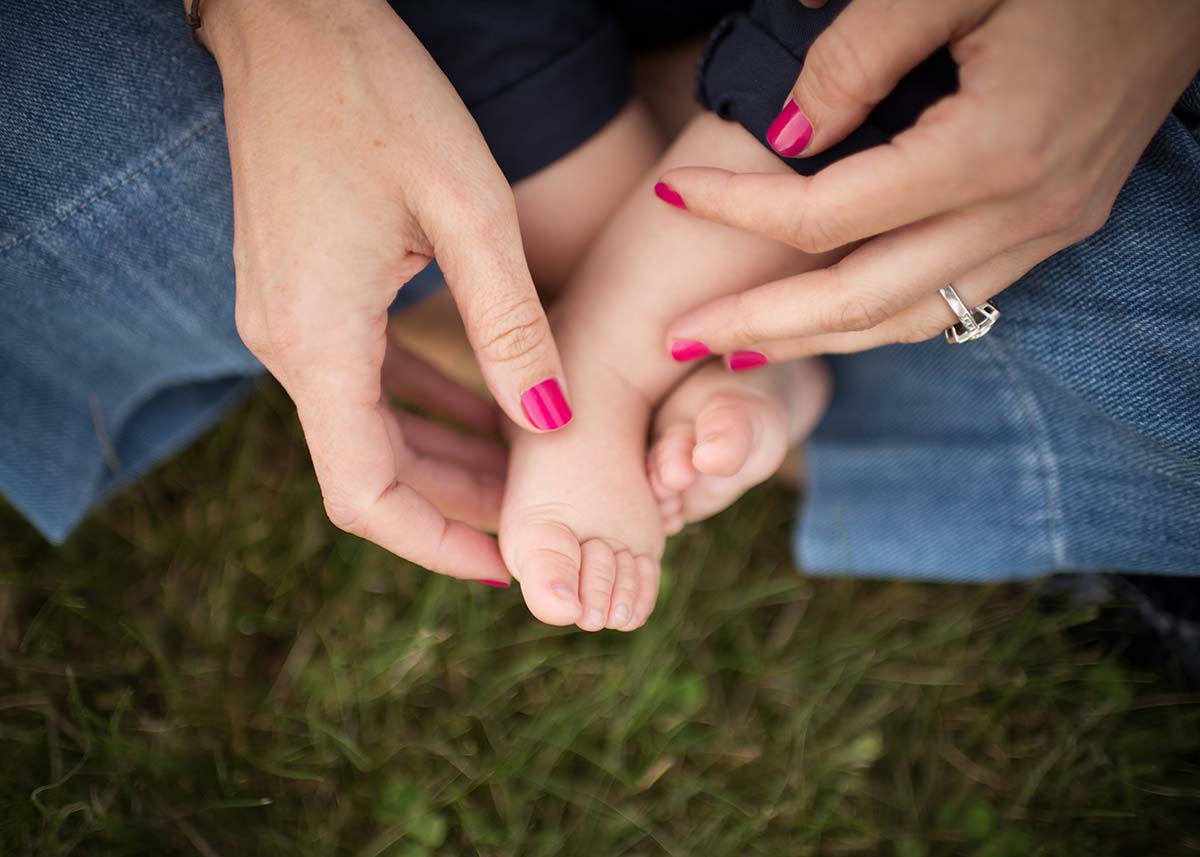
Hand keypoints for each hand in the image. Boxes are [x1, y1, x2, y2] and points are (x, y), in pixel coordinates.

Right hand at [205, 0, 570, 580]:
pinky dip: (422, 403)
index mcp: (317, 340)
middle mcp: (288, 344)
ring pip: (369, 428)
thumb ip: (510, 326)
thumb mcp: (468, 211)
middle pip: (371, 470)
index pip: (366, 494)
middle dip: (457, 503)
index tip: (510, 564)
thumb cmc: (377, 95)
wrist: (291, 18)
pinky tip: (484, 404)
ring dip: (443, 456)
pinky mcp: (302, 292)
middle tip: (542, 516)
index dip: (438, 544)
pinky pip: (364, 378)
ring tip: (526, 469)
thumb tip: (548, 420)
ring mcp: (287, 319)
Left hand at [659, 0, 1199, 358]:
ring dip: (819, 339)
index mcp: (990, 151)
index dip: (736, 208)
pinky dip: (884, 316)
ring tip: (741, 348)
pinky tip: (836, 316)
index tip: (674, 192)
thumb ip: (857, 51)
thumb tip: (785, 134)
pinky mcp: (1058, 222)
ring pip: (911, 317)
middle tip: (679, 339)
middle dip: (760, 323)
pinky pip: (957, 299)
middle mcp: (1022, 210)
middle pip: (860, 300)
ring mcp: (1048, 227)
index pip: (824, 213)